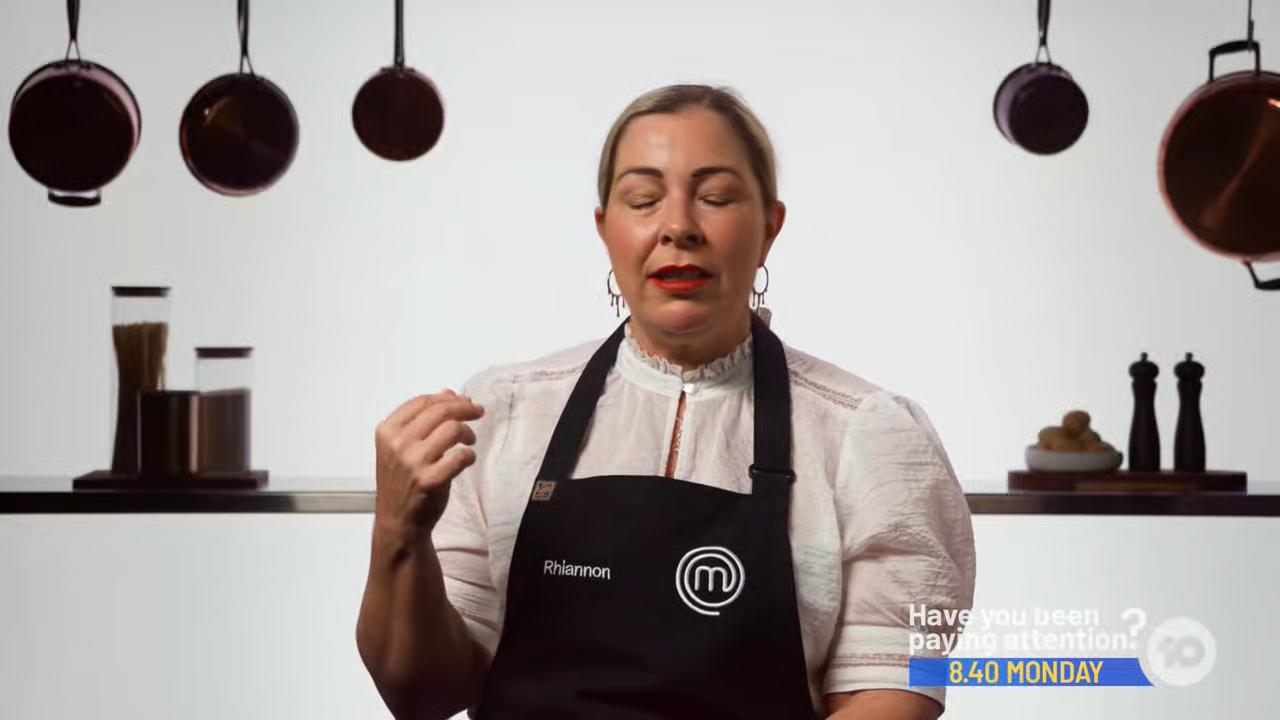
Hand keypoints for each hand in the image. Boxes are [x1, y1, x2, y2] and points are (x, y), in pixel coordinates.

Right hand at [374, 390, 485, 533]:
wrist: (398, 521)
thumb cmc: (403, 482)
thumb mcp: (403, 446)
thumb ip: (422, 419)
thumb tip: (448, 393)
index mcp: (387, 431)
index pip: (423, 402)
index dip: (448, 399)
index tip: (465, 401)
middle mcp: (397, 444)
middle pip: (440, 411)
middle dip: (465, 408)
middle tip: (478, 412)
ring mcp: (413, 462)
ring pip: (452, 429)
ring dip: (468, 433)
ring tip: (469, 441)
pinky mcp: (430, 480)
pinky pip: (460, 456)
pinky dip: (469, 455)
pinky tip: (466, 460)